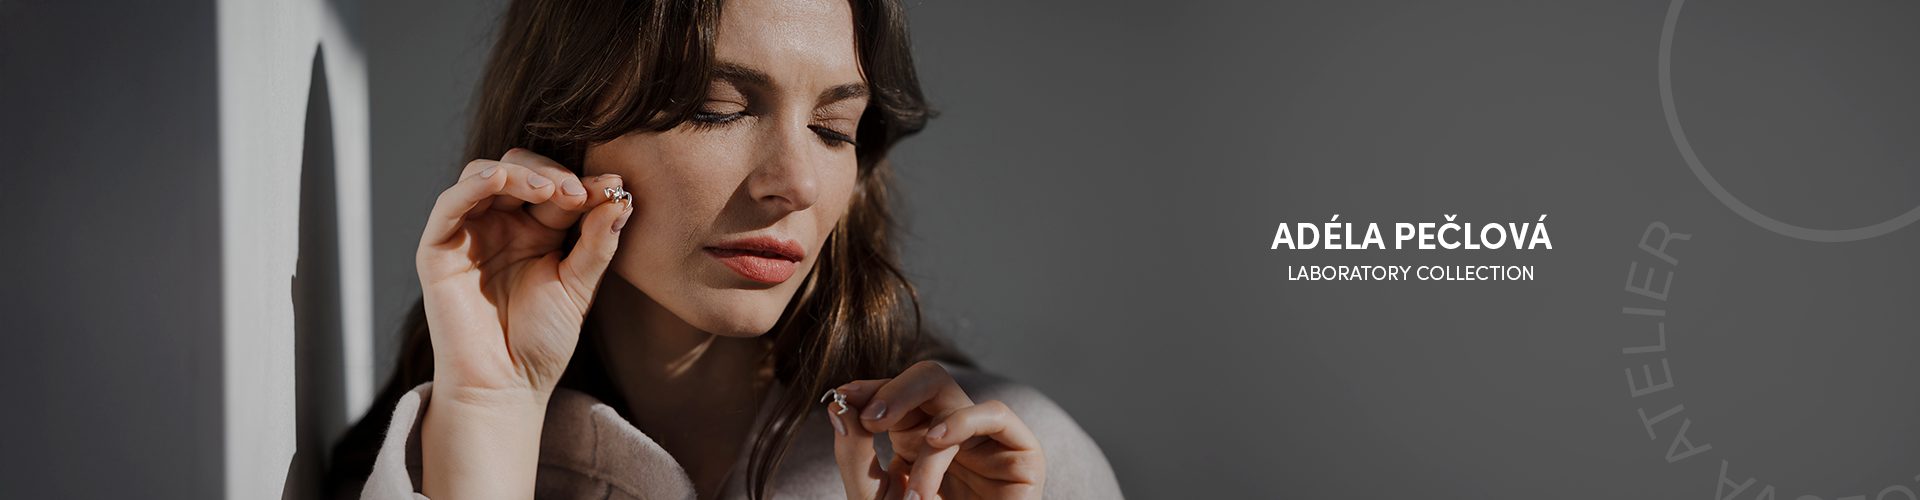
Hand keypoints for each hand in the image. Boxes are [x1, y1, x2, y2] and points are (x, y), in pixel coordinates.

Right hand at [414, 148, 630, 497]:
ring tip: (552, 191)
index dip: (584, 181)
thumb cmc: (542, 341)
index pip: (556, 186)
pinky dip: (472, 185)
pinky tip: (499, 181)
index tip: (614, 187)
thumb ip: (597, 241)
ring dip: (520, 173)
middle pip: (519, 169)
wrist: (508, 386)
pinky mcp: (438, 250)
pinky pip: (449, 204)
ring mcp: (468, 234)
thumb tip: (620, 196)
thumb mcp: (579, 285)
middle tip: (580, 193)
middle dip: (553, 173)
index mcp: (537, 230)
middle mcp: (501, 225)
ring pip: (484, 175)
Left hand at [828, 361, 1045, 499]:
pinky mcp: (1021, 453)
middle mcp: (951, 434)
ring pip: (951, 395)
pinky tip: (935, 441)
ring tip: (903, 467)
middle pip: (925, 381)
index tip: (843, 396)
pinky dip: (962, 421)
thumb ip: (855, 452)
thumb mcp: (875, 497)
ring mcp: (985, 441)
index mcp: (916, 441)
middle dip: (892, 390)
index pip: (895, 395)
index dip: (871, 389)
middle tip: (870, 417)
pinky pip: (994, 414)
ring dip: (921, 422)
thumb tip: (840, 404)